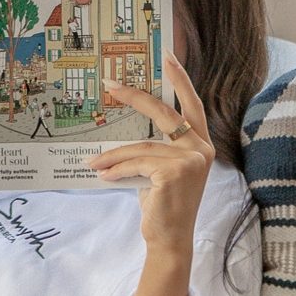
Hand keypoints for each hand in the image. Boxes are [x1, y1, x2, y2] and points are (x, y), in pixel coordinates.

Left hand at [86, 50, 215, 254]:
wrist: (169, 239)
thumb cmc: (162, 203)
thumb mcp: (159, 169)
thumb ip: (152, 147)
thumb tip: (122, 129)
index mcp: (200, 144)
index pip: (191, 105)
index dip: (180, 79)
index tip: (168, 55)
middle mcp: (202, 148)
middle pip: (164, 113)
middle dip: (134, 96)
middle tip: (110, 83)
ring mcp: (192, 160)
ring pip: (141, 147)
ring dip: (113, 155)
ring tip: (93, 162)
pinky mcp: (175, 172)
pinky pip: (136, 163)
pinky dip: (116, 169)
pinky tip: (103, 176)